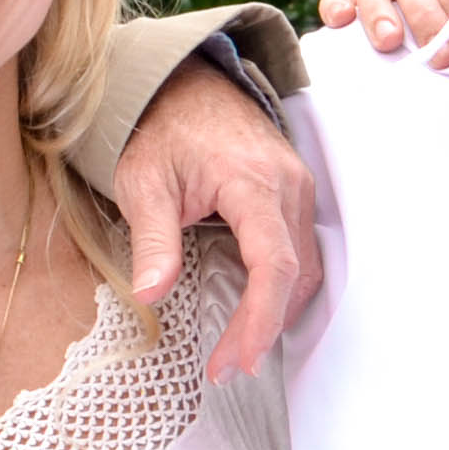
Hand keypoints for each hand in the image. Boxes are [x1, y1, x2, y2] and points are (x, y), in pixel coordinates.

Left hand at [115, 46, 317, 382]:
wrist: (182, 82)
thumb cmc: (160, 128)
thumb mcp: (142, 182)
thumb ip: (152, 240)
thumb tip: (150, 295)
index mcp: (252, 182)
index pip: (274, 266)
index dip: (259, 321)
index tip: (234, 361)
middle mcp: (287, 184)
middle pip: (295, 275)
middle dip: (265, 328)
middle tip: (228, 367)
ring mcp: (297, 186)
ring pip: (306, 266)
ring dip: (278, 311)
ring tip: (240, 349)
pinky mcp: (293, 191)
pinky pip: (302, 249)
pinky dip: (284, 287)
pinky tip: (256, 310)